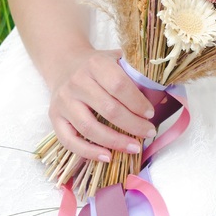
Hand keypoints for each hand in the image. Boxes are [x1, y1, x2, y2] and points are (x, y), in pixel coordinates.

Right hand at [47, 47, 156, 161]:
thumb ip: (134, 72)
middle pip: (108, 109)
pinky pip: (70, 140)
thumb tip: (161, 91)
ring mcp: (64, 101)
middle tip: (149, 133)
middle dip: (132, 125)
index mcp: (96, 64)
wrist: (64, 63)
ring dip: (114, 142)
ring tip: (134, 147)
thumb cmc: (98, 66)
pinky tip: (107, 156)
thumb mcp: (116, 59)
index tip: (150, 114)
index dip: (137, 102)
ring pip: (89, 128)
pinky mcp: (54, 117)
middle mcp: (77, 82)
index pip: (119, 85)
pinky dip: (89, 152)